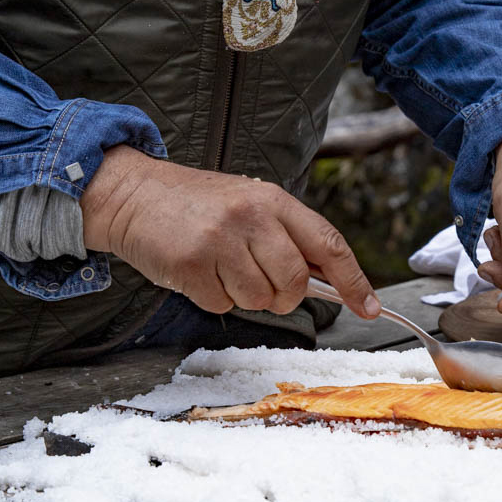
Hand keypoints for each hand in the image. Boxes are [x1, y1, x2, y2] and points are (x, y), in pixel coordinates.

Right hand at [80, 146, 379, 318]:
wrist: (133, 194)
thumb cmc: (198, 206)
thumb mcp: (251, 204)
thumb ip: (288, 237)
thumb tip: (331, 281)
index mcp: (274, 200)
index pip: (329, 244)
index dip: (354, 281)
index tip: (368, 307)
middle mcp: (251, 217)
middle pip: (294, 284)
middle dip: (283, 296)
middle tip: (260, 281)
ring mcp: (220, 240)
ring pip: (259, 300)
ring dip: (243, 295)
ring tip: (222, 267)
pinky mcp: (191, 265)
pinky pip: (222, 305)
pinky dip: (213, 297)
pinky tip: (199, 271)